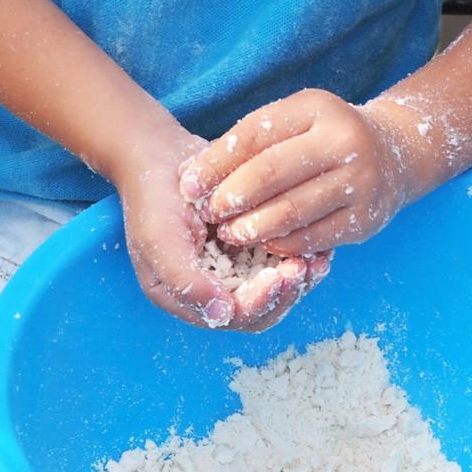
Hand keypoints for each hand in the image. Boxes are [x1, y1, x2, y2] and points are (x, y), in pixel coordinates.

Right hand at [113, 128, 323, 331]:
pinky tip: (318, 246)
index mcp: (188, 299)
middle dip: (285, 293)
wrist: (159, 154)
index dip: (258, 303)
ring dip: (299, 280)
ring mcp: (235, 270)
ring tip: (317, 260)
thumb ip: (186, 281)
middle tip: (304, 267)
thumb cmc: (154, 197)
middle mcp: (214, 291)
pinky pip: (281, 262)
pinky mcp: (252, 248)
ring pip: (276, 290)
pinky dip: (301, 256)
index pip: (233, 317)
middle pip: (260, 311)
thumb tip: (221, 315)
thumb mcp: (160, 238)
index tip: (277, 277)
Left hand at [177, 89, 410, 256]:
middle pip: (271, 173)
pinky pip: (314, 238)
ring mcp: (360, 181)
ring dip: (254, 226)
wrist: (396, 156)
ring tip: (231, 234)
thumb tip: (193, 175)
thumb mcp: (294, 123)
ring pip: (292, 210)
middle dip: (232, 197)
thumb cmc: (325, 140)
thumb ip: (251, 143)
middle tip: (210, 214)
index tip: (189, 185)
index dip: (216, 163)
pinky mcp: (366, 219)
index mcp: (316, 108)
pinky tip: (265, 244)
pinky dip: (284, 244)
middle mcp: (343, 140)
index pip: (255, 135)